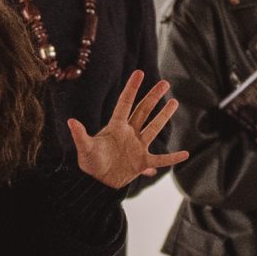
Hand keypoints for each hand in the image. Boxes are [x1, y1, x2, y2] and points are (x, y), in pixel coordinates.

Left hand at [71, 70, 186, 188]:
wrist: (96, 183)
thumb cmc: (90, 163)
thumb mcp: (85, 149)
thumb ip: (80, 135)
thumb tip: (71, 121)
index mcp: (116, 127)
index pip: (125, 103)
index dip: (132, 88)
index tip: (139, 72)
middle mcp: (129, 133)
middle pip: (144, 111)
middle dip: (154, 97)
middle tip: (165, 83)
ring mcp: (137, 147)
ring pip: (153, 128)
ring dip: (164, 116)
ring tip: (174, 102)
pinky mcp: (142, 162)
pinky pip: (161, 159)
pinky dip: (172, 158)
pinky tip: (185, 154)